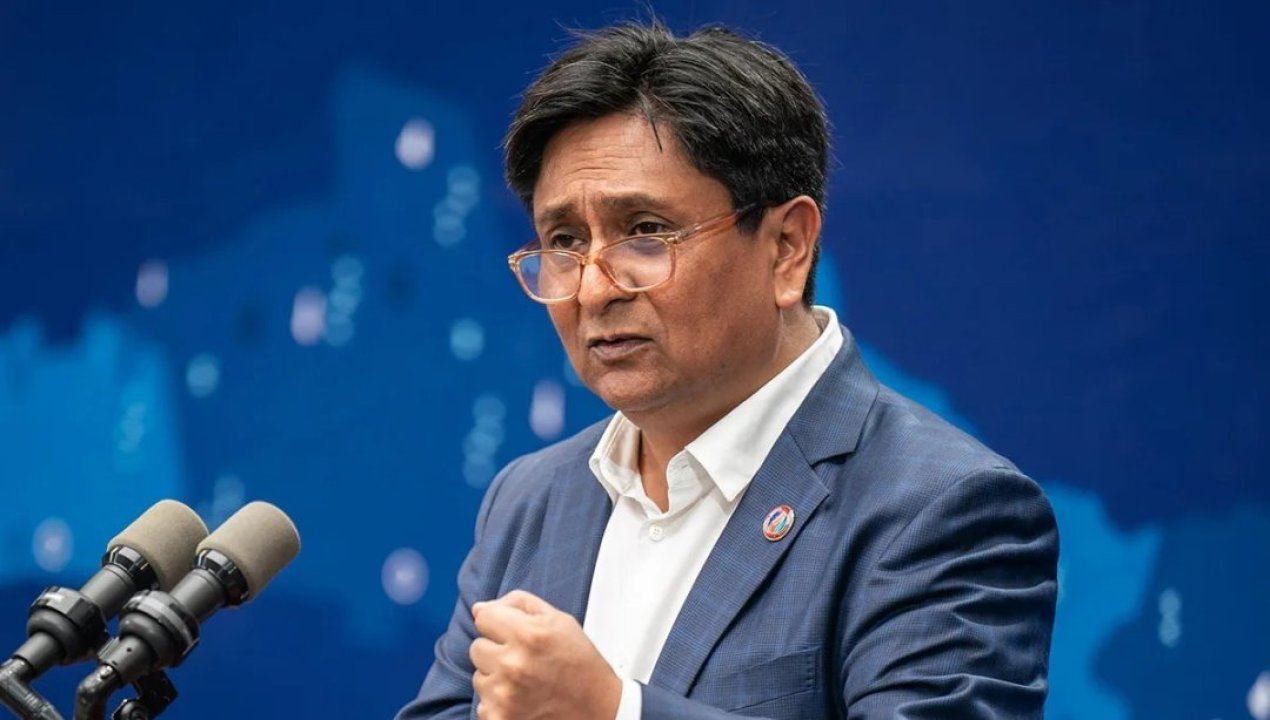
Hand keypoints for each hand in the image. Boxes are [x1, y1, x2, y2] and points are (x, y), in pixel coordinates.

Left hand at [470, 590, 621, 719]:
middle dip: (496, 650)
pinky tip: (521, 699)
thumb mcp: (558, 620)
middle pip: (476, 647)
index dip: (499, 623)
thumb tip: (479, 608)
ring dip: (496, 677)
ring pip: (478, 676)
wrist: (596, 708)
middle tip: (523, 659)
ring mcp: (505, 695)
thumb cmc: (578, 662)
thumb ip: (518, 604)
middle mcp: (514, 665)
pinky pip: (483, 703)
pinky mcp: (499, 718)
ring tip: (524, 681)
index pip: (483, 618)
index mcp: (529, 634)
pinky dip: (498, 702)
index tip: (513, 633)